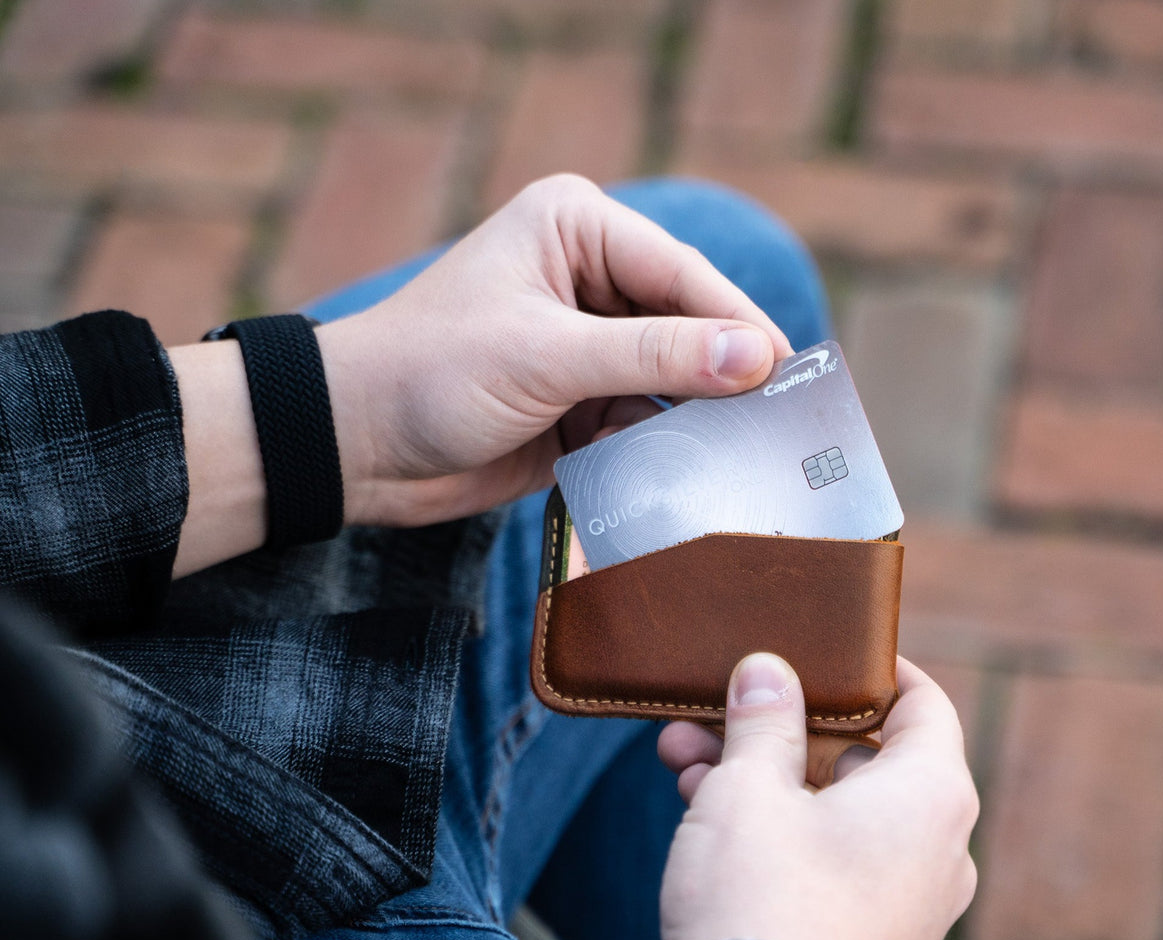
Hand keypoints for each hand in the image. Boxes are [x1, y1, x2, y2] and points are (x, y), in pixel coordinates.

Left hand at [317, 174, 791, 527]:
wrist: (357, 447)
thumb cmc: (430, 372)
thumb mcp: (546, 355)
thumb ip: (653, 357)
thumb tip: (754, 356)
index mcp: (576, 228)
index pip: (681, 273)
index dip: (737, 323)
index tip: (788, 372)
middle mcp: (587, 278)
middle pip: (685, 325)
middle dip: (722, 374)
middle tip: (780, 419)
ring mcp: (585, 345)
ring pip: (668, 379)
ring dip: (693, 417)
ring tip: (742, 452)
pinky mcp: (578, 403)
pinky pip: (641, 421)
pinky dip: (659, 446)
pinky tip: (685, 471)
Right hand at [657, 654, 977, 939]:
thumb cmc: (760, 899)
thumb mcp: (750, 787)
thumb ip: (764, 718)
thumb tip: (769, 670)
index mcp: (931, 795)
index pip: (923, 702)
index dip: (870, 669)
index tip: (820, 652)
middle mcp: (940, 849)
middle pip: (863, 757)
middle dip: (778, 730)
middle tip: (712, 714)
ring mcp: (911, 905)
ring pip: (837, 811)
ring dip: (765, 780)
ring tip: (685, 763)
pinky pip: (834, 862)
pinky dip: (782, 832)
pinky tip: (708, 818)